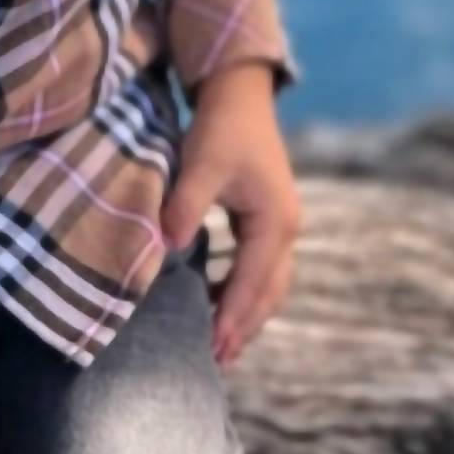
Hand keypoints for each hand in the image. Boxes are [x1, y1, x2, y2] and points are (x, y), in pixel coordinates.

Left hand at [158, 62, 302, 369]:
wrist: (240, 93)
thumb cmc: (221, 127)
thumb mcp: (200, 165)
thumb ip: (185, 206)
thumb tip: (167, 247)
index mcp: (275, 221)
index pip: (253, 282)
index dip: (233, 317)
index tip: (214, 348)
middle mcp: (286, 228)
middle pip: (269, 292)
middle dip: (245, 326)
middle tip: (217, 360)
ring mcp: (280, 223)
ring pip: (268, 282)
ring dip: (246, 312)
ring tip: (219, 343)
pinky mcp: (267, 216)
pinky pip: (259, 266)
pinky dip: (242, 288)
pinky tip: (215, 298)